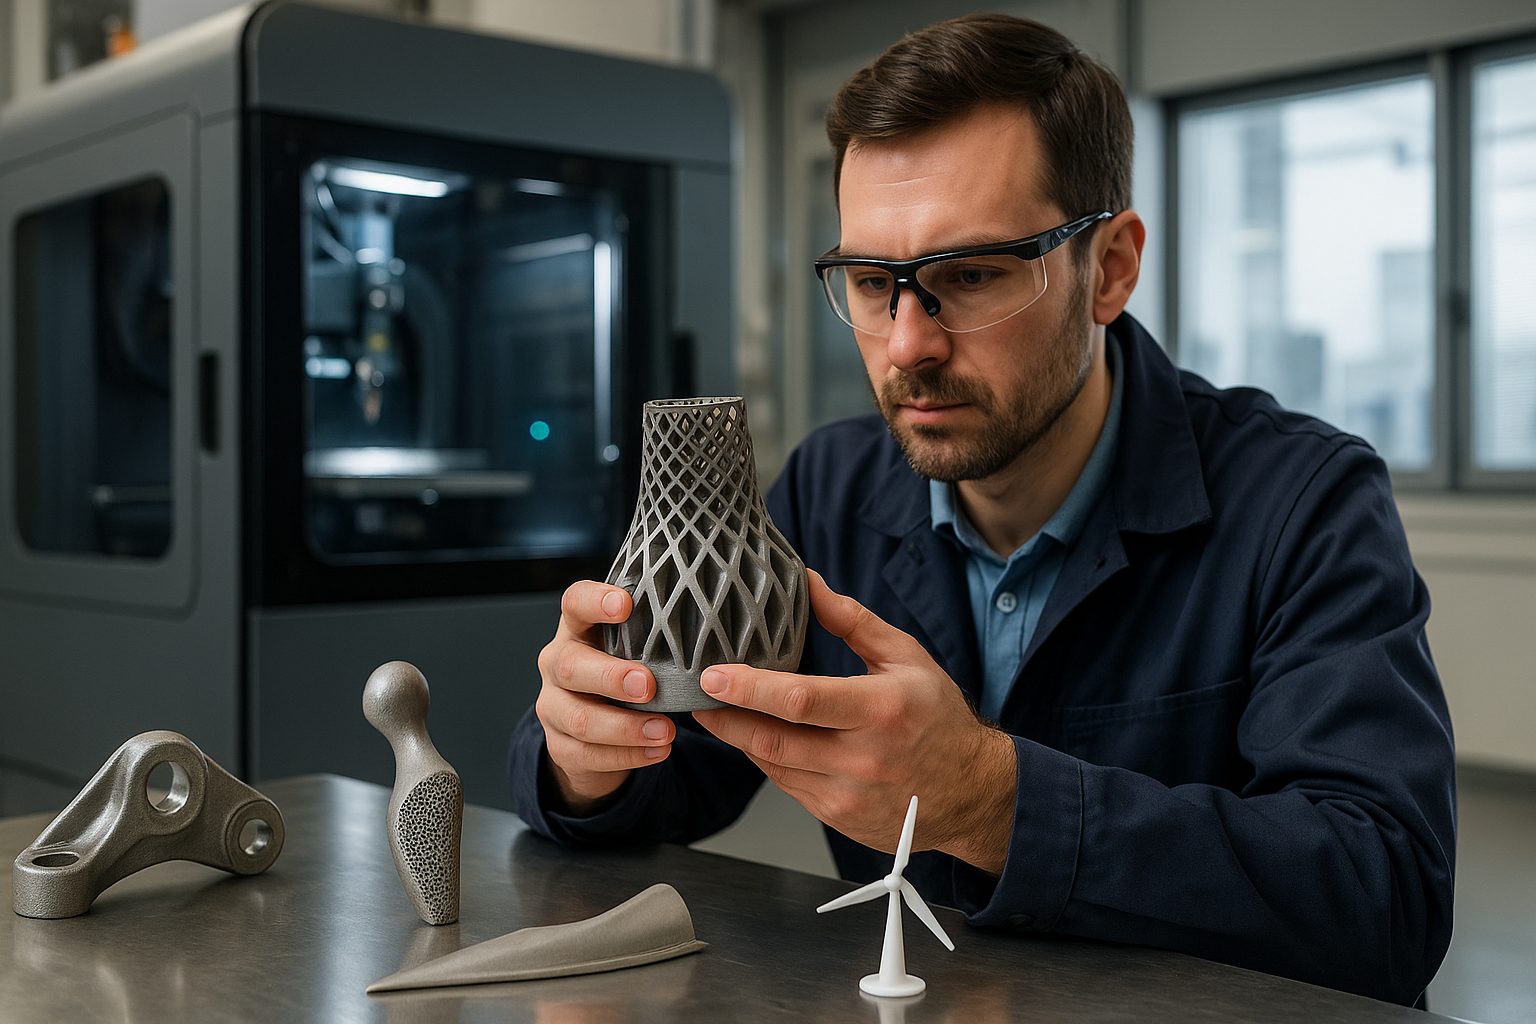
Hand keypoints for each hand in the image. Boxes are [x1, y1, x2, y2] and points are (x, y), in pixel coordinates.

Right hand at [534, 580, 675, 814]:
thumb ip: (655, 634)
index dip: (595, 601)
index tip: (626, 605)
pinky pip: (589, 754)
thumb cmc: (622, 673)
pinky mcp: (560, 745)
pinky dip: (628, 755)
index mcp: (576, 629)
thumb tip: (713, 622)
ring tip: (666, 730)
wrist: (589, 728)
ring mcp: (553, 706)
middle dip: (611, 677)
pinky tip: (658, 751)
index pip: (574, 603)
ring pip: (580, 719)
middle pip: (571, 666)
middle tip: (649, 685)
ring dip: (626, 727)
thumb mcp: (633, 647)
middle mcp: (557, 664)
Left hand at [693, 571, 1016, 874]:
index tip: (713, 674)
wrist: (973, 793)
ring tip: (715, 711)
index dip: (749, 688)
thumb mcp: (906, 657)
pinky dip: (766, 759)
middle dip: (724, 717)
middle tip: (695, 694)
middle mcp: (862, 758)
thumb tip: (807, 584)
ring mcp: (848, 795)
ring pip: (772, 765)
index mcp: (881, 711)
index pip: (801, 700)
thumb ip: (852, 621)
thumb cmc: (939, 719)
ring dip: (738, 739)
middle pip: (772, 740)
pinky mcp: (837, 818)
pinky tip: (756, 737)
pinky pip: (786, 785)